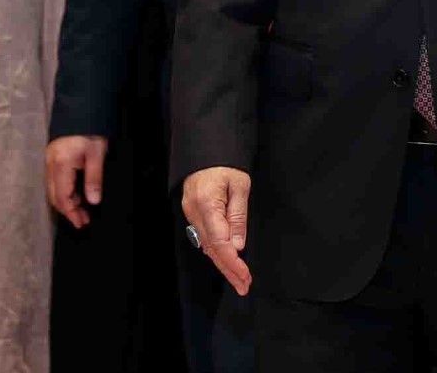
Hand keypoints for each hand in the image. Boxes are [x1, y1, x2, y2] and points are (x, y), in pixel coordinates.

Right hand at [45, 135, 108, 227]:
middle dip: (68, 210)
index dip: (71, 212)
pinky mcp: (53, 157)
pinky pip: (54, 181)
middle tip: (83, 220)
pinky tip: (77, 194)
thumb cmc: (90, 130)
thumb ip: (94, 178)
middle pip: (54, 196)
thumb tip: (93, 201)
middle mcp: (50, 165)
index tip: (82, 222)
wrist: (82, 108)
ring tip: (82, 210)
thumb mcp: (97, 153)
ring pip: (53, 189)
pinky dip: (64, 191)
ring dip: (66, 202)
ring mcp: (49, 161)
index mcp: (61, 165)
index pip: (62, 196)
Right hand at [182, 167, 252, 294]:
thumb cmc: (225, 163)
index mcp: (207, 205)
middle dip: (229, 270)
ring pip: (207, 246)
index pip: (220, 242)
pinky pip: (205, 238)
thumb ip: (238, 215)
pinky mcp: (193, 214)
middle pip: (212, 250)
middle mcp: (195, 214)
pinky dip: (217, 252)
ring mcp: (191, 215)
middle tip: (244, 286)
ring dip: (223, 264)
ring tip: (239, 279)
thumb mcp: (240, 184)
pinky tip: (227, 261)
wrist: (206, 149)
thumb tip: (238, 245)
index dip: (233, 262)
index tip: (246, 276)